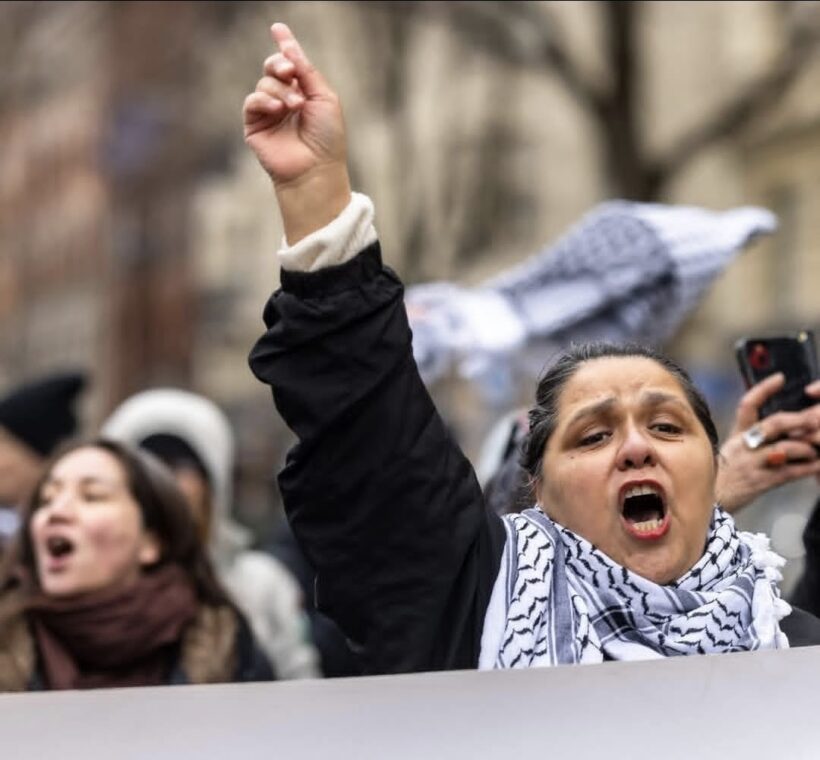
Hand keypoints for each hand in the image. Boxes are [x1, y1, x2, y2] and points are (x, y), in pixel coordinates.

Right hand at [243, 23, 350, 242]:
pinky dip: (264, 100)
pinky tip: (278, 109)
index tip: (278, 29)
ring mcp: (269, 113)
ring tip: (295, 106)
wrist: (316, 169)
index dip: (285, 46)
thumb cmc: (326, 138)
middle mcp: (285, 100)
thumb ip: (307, 71)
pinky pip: (252, 101)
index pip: (291, 64)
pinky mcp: (254, 126)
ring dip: (281, 90)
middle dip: (281, 64)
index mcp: (304, 92)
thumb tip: (290, 46)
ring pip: (264, 83)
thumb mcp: (324, 97)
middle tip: (291, 72)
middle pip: (273, 68)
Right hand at [716, 373, 819, 511]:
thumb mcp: (730, 452)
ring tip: (815, 450)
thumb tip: (783, 431)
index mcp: (736, 435)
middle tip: (814, 419)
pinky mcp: (760, 482)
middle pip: (773, 424)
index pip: (748, 405)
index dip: (764, 390)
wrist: (709, 502)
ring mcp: (752, 463)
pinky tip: (816, 466)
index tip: (780, 378)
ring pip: (784, 448)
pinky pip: (789, 472)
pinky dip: (806, 468)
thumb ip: (751, 440)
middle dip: (798, 420)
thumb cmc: (721, 478)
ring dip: (806, 448)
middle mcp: (743, 445)